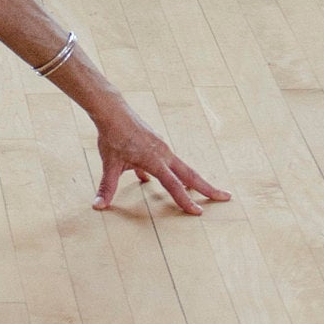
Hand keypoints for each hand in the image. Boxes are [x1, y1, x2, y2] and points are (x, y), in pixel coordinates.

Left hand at [88, 98, 228, 217]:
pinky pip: (169, 161)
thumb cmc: (112, 137)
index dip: (185, 201)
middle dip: (208, 188)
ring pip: (182, 167)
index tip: (199, 213)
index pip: (174, 186)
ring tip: (204, 191)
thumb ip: (107, 187)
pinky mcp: (157, 143)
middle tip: (226, 197)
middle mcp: (164, 154)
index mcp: (155, 161)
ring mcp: (162, 147)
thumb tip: (97, 206)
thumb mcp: (109, 165)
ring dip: (194, 180)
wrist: (113, 111)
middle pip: (190, 174)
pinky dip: (174, 172)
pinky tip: (160, 179)